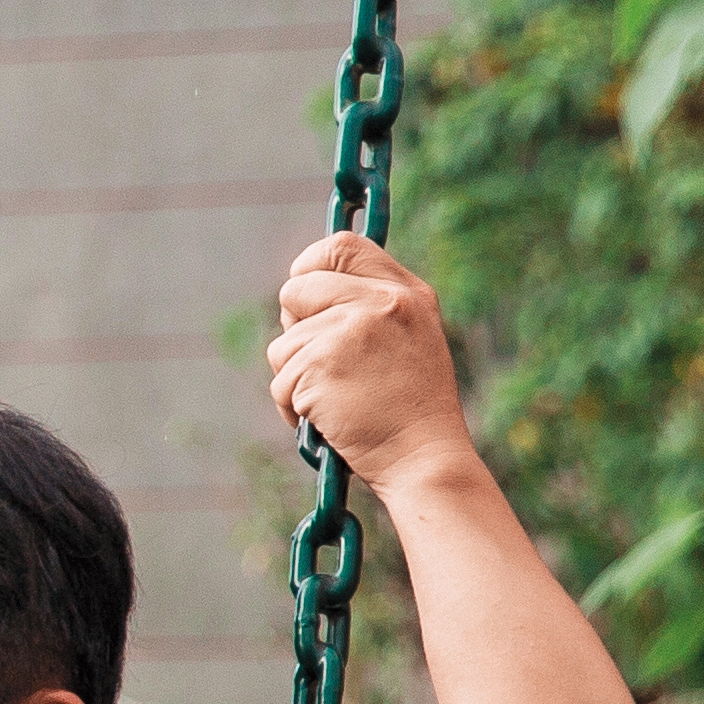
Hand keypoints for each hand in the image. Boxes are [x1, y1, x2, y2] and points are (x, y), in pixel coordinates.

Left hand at [264, 231, 477, 491]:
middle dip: (295, 327)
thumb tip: (305, 290)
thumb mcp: (409, 339)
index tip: (304, 297)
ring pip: (283, 343)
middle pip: (295, 289)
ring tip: (337, 399)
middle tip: (323, 361)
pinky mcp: (319, 365)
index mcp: (405, 292)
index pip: (341, 246)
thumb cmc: (410, 408)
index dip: (310, 266)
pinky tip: (329, 419)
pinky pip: (280, 381)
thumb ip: (369, 307)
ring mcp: (349, 331)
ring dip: (295, 377)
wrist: (423, 457)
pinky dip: (293, 406)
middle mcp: (380, 302)